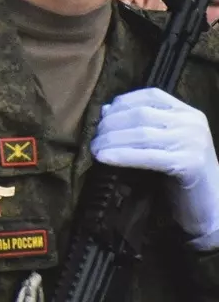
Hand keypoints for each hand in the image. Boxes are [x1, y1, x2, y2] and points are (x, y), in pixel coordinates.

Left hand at [90, 88, 218, 248]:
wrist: (209, 205)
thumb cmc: (180, 176)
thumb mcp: (161, 145)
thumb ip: (140, 126)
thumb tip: (106, 109)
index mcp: (188, 113)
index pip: (150, 95)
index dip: (121, 103)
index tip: (101, 118)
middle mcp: (192, 122)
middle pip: (141, 114)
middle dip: (111, 125)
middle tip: (94, 139)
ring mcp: (193, 142)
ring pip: (142, 133)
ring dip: (111, 141)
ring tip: (94, 150)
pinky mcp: (189, 163)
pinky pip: (148, 156)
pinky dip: (122, 156)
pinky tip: (104, 159)